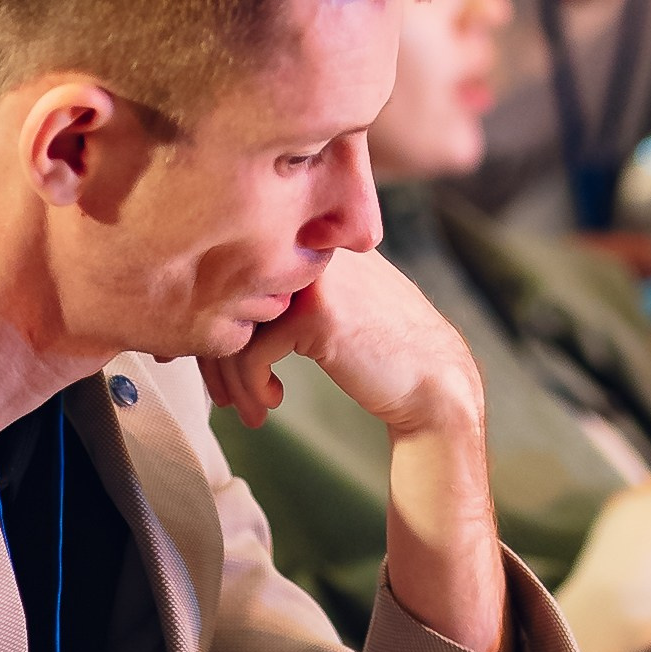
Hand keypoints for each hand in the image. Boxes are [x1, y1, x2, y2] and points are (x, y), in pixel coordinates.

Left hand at [202, 250, 504, 651]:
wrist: (435, 385)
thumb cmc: (381, 354)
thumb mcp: (334, 306)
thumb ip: (287, 294)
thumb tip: (215, 315)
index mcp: (314, 241)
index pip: (243, 274)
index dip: (224, 324)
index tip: (222, 367)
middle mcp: (312, 248)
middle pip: (232, 296)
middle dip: (218, 355)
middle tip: (223, 397)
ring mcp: (315, 277)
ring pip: (237, 326)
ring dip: (233, 379)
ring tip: (246, 410)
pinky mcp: (317, 313)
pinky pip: (254, 351)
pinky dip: (252, 386)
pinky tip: (272, 403)